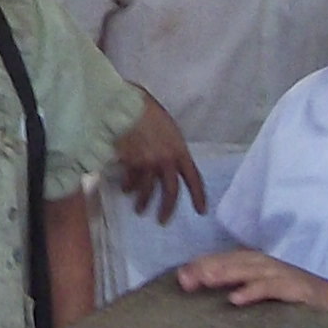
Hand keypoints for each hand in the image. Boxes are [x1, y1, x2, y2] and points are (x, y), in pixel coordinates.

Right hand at [113, 97, 205, 221]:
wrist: (126, 107)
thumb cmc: (148, 111)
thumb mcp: (169, 128)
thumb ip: (172, 146)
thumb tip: (170, 158)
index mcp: (180, 151)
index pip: (194, 178)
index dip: (199, 196)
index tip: (201, 211)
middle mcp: (166, 161)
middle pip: (170, 192)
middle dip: (167, 209)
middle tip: (163, 220)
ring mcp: (147, 163)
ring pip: (147, 191)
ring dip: (143, 202)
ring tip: (140, 210)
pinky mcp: (130, 164)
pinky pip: (131, 181)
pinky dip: (128, 186)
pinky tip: (125, 189)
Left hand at [176, 246, 327, 308]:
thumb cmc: (314, 314)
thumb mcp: (278, 308)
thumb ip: (255, 301)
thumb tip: (225, 308)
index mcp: (269, 271)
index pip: (233, 262)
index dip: (207, 265)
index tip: (182, 277)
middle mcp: (278, 270)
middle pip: (238, 261)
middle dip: (209, 266)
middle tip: (183, 278)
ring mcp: (292, 278)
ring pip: (254, 269)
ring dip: (227, 272)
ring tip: (203, 280)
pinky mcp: (305, 292)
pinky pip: (277, 288)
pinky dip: (255, 290)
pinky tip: (235, 299)